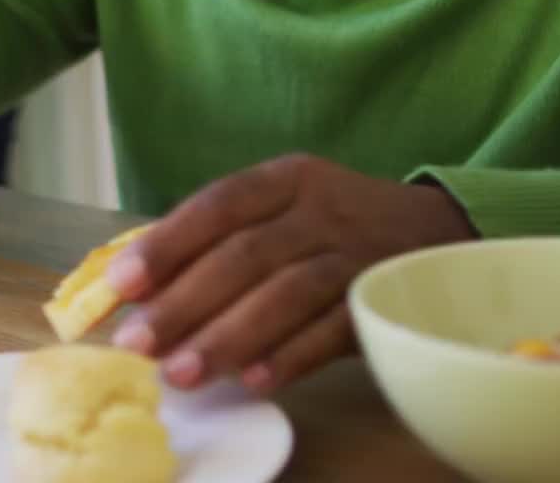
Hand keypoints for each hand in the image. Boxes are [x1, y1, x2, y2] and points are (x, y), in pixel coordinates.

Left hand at [105, 154, 474, 393]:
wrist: (438, 233)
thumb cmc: (331, 227)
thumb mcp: (283, 210)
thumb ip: (218, 241)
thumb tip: (135, 292)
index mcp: (286, 179)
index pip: (219, 204)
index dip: (168, 244)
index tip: (122, 285)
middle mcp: (321, 210)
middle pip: (245, 254)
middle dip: (185, 302)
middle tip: (138, 344)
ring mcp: (356, 255)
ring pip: (287, 293)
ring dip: (229, 336)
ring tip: (182, 374)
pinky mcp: (381, 299)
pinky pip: (334, 330)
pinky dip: (292, 355)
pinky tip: (253, 380)